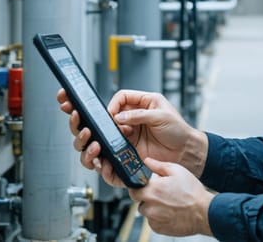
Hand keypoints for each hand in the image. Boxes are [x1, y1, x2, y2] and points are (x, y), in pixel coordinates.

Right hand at [56, 89, 207, 184]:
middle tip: (74, 115)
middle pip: (96, 120)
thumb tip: (118, 116)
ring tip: (90, 140)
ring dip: (85, 140)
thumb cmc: (178, 130)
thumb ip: (139, 114)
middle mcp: (127, 123)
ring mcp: (123, 140)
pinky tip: (97, 158)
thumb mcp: (161, 115)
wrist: (187, 153)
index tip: (108, 114)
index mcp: (137, 106)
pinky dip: (97, 161)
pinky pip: (105, 160)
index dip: (108, 105)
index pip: (115, 100)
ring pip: (94, 141)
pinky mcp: (124, 156)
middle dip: (80, 118)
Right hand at [107, 90, 205, 174]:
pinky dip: (118, 140)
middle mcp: (139, 114)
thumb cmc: (179, 131)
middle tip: (115, 125)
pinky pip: (120, 139)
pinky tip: (123, 142)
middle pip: (118, 111)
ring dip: (115, 130)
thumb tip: (119, 116)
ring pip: (117, 126)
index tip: (111, 112)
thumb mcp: (160, 117)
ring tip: (123, 134)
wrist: (184, 151)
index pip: (124, 96)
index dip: (115, 103)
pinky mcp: (134, 142)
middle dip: (113, 117)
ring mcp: (136, 128)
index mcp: (147, 101)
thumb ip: (139, 115)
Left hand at [129, 158, 213, 236]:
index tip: (144, 185)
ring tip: (169, 203)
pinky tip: (171, 212)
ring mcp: (154, 219)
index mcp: (152, 190)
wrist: (203, 212)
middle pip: (140, 201)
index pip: (133, 190)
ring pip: (147, 212)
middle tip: (161, 194)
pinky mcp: (159, 229)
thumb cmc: (192, 192)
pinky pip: (153, 222)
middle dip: (147, 197)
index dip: (138, 187)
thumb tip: (147, 161)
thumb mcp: (177, 171)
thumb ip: (158, 165)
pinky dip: (159, 218)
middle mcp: (150, 206)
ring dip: (153, 208)